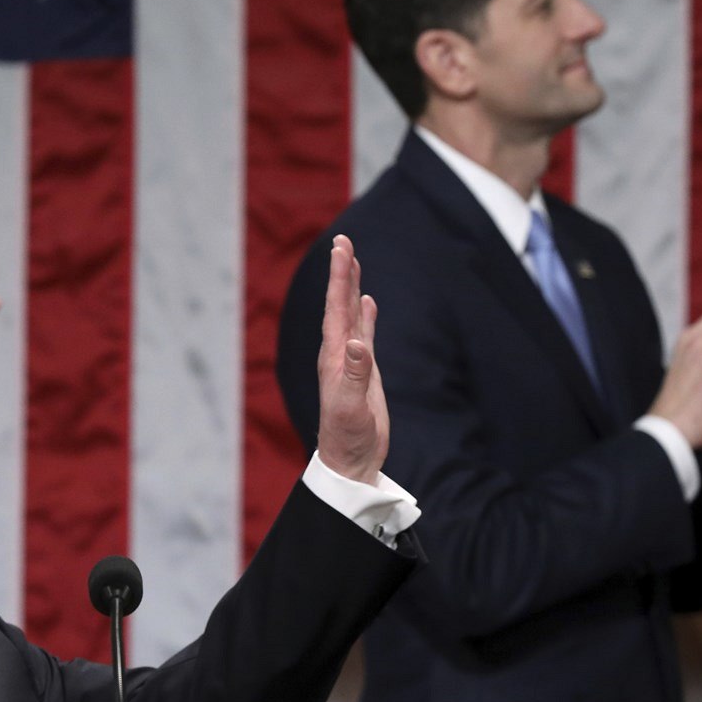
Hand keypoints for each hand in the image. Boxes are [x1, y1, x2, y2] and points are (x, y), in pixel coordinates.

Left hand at [316, 236, 388, 486]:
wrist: (351, 460)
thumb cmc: (348, 437)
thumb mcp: (351, 406)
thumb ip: (355, 374)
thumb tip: (358, 343)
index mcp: (334, 356)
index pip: (335, 308)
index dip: (339, 278)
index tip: (341, 248)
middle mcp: (340, 353)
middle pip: (340, 304)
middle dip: (343, 273)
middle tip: (343, 242)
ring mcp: (352, 361)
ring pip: (351, 315)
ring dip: (351, 288)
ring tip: (352, 262)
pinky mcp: (365, 372)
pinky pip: (364, 334)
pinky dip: (365, 316)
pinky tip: (367, 302)